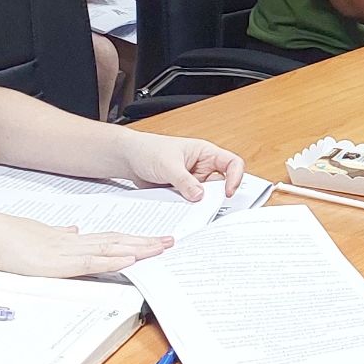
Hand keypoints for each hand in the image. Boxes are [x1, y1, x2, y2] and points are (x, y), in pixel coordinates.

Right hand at [0, 210, 172, 277]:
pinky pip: (90, 260)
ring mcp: (65, 251)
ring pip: (110, 248)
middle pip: (117, 241)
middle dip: (145, 242)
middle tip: (170, 241)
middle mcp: (72, 242)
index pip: (108, 238)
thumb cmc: (5, 237)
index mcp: (68, 238)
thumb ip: (57, 235)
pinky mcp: (56, 262)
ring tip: (160, 248)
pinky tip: (130, 257)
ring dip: (137, 248)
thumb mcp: (37, 235)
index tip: (151, 239)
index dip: (131, 239)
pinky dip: (112, 258)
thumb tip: (73, 230)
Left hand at [116, 131, 244, 200]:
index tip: (227, 193)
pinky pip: (190, 203)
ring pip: (205, 197)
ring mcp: (192, 181)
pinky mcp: (182, 192)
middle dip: (216, 197)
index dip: (235, 177)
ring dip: (199, 204)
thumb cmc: (148, 150)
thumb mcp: (168, 165)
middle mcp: (202, 167)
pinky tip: (180, 212)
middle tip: (210, 208)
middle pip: (220, 184)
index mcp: (205, 153)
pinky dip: (187, 209)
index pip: (232, 164)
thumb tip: (200, 196)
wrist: (128, 159)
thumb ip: (184, 181)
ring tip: (191, 210)